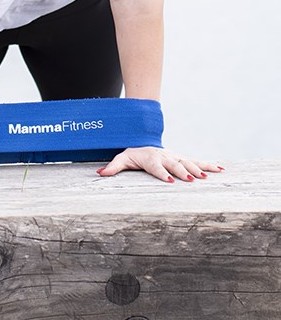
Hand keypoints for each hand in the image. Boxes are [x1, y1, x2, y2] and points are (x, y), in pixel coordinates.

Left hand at [98, 147, 223, 182]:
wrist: (144, 140)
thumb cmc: (132, 154)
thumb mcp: (122, 159)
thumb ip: (113, 167)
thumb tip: (100, 174)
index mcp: (150, 158)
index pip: (155, 166)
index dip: (161, 172)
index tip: (169, 179)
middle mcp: (164, 156)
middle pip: (174, 164)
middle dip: (182, 171)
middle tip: (191, 179)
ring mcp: (175, 157)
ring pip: (188, 162)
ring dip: (197, 168)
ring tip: (206, 176)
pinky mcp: (182, 158)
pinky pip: (197, 161)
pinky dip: (209, 165)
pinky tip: (221, 169)